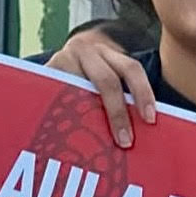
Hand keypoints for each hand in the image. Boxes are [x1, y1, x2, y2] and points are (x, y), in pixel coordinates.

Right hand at [44, 24, 155, 148]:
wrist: (58, 61)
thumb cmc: (92, 80)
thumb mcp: (109, 79)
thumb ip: (124, 98)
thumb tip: (147, 130)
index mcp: (110, 53)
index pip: (131, 69)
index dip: (143, 93)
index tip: (150, 119)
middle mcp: (87, 51)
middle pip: (107, 80)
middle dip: (118, 113)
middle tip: (125, 142)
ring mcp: (63, 58)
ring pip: (80, 90)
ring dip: (89, 118)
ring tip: (95, 144)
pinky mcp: (45, 71)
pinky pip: (57, 95)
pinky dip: (64, 116)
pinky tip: (68, 135)